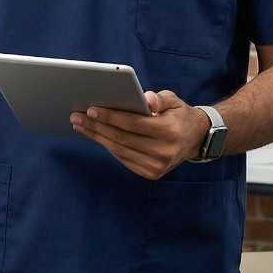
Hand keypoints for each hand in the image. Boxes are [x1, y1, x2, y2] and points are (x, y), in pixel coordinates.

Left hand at [69, 90, 208, 179]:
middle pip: (122, 138)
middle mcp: (164, 152)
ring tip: (80, 125)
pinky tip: (96, 135)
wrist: (195, 139)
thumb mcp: (173, 100)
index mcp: (170, 131)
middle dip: (97, 126)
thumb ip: (159, 98)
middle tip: (77, 116)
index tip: (91, 109)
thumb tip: (146, 99)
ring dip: (97, 137)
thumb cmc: (178, 114)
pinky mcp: (151, 173)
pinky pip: (123, 158)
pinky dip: (108, 146)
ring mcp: (157, 166)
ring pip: (119, 150)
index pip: (133, 124)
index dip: (111, 117)